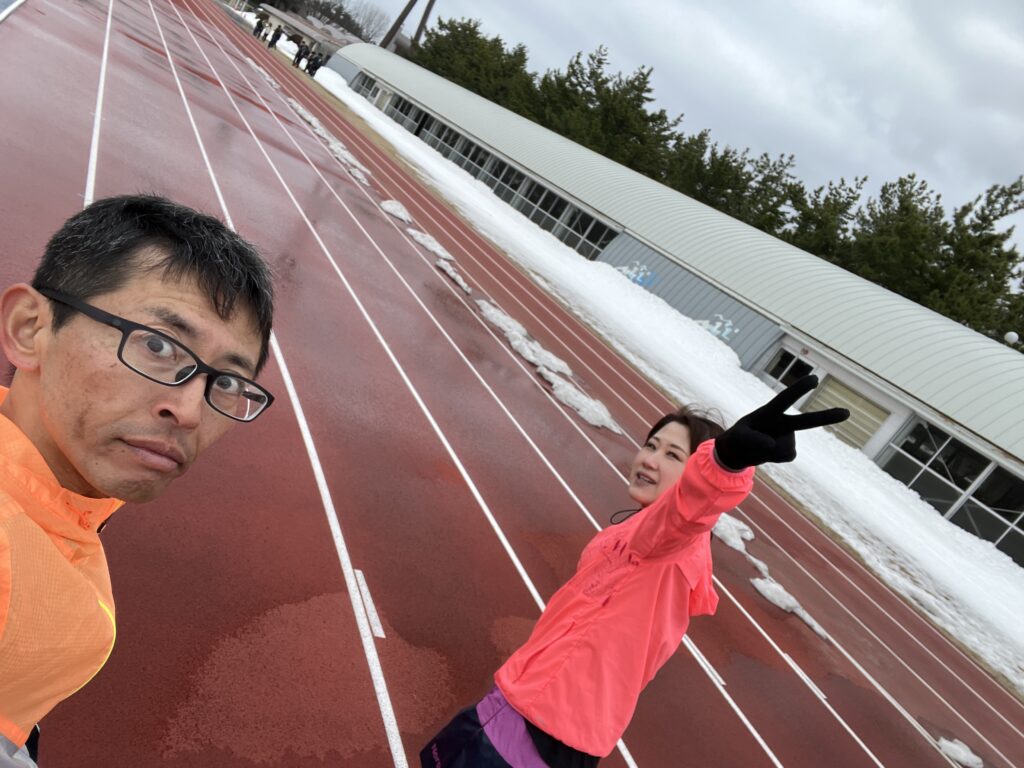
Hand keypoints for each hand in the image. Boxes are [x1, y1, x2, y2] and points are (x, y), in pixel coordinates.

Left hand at [714, 375, 849, 469]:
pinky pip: (787, 456)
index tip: (814, 379)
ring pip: (784, 448)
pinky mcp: (790, 449)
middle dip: (826, 417)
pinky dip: (775, 458)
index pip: (785, 399)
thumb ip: (752, 439)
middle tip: (847, 413)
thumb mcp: (738, 437)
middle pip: (806, 421)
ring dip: (769, 452)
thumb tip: (772, 445)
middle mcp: (783, 422)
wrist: (739, 451)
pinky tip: (768, 452)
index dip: (799, 389)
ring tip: (758, 447)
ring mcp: (788, 436)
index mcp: (769, 412)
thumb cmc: (738, 438)